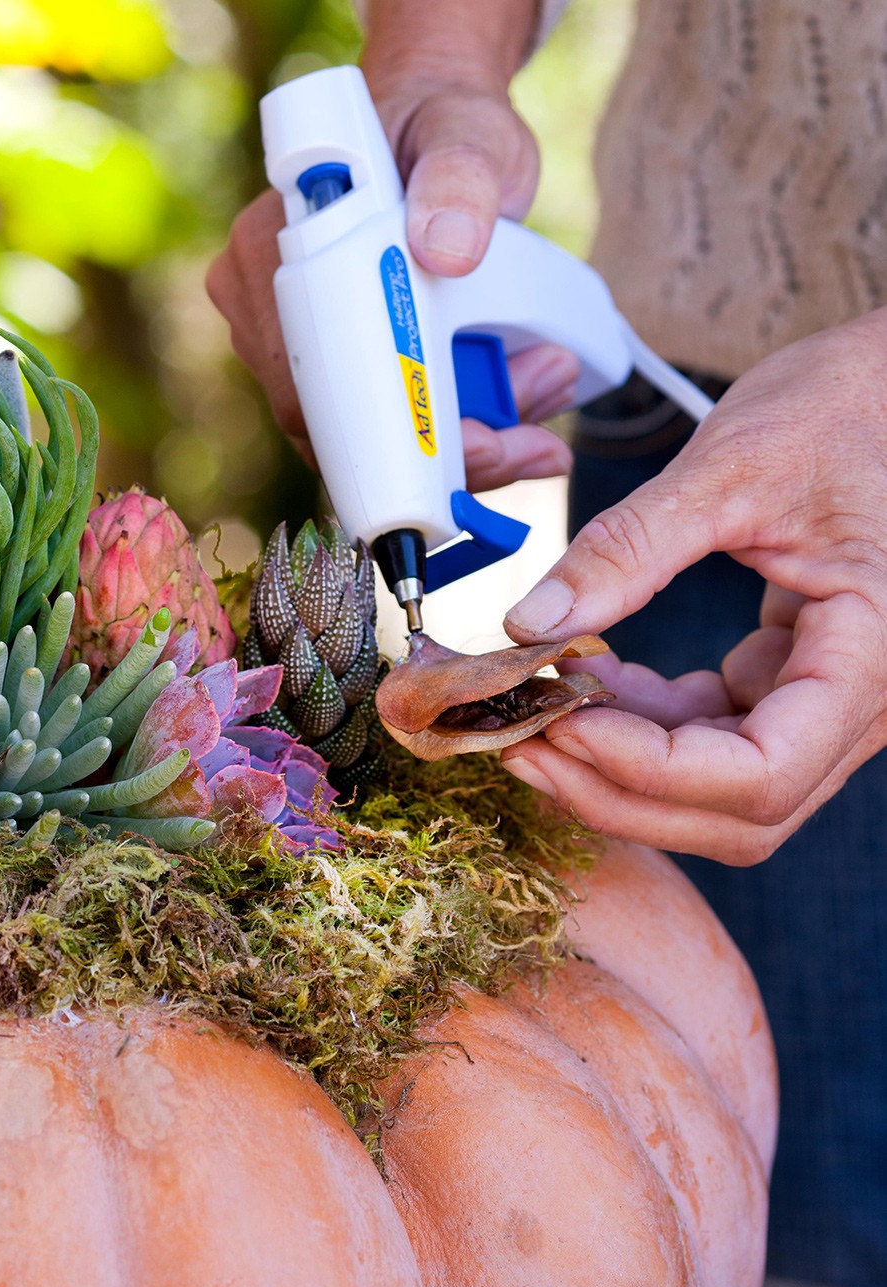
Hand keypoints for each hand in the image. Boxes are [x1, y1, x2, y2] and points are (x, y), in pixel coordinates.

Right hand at [206, 65, 576, 485]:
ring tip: (544, 390)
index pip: (309, 391)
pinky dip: (461, 435)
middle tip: (538, 440)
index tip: (478, 444)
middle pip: (343, 437)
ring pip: (374, 444)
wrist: (443, 134)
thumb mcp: (467, 138)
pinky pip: (392, 433)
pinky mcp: (341, 372)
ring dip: (471, 443)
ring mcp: (296, 350)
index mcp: (267, 252)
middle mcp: (264, 313)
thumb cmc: (445, 130)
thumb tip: (444, 247)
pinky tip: (519, 415)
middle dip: (451, 451)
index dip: (388, 441)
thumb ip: (460, 179)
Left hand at [498, 311, 886, 862]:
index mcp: (872, 658)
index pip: (761, 774)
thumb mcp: (732, 464)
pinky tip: (584, 684)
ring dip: (621, 769)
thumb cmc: (841, 409)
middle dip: (620, 790)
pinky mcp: (788, 689)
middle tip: (520, 746)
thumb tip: (531, 622)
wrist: (880, 388)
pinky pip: (711, 743)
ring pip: (719, 795)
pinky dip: (641, 729)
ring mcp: (825, 706)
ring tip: (538, 716)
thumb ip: (630, 548)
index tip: (561, 724)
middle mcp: (863, 706)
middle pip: (739, 813)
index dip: (650, 770)